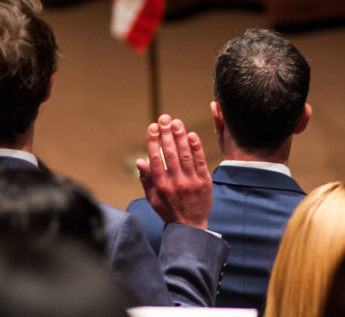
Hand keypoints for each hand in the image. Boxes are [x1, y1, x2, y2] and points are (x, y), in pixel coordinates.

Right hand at [136, 114, 211, 228]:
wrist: (191, 226)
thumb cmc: (169, 211)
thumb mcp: (153, 198)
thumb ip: (147, 179)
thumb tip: (139, 161)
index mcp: (161, 185)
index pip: (155, 158)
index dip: (154, 141)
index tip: (153, 127)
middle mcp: (175, 182)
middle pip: (170, 154)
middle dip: (166, 134)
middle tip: (164, 118)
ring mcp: (191, 181)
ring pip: (185, 155)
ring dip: (180, 137)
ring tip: (177, 122)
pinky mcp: (204, 182)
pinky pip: (200, 162)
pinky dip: (196, 148)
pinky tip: (192, 135)